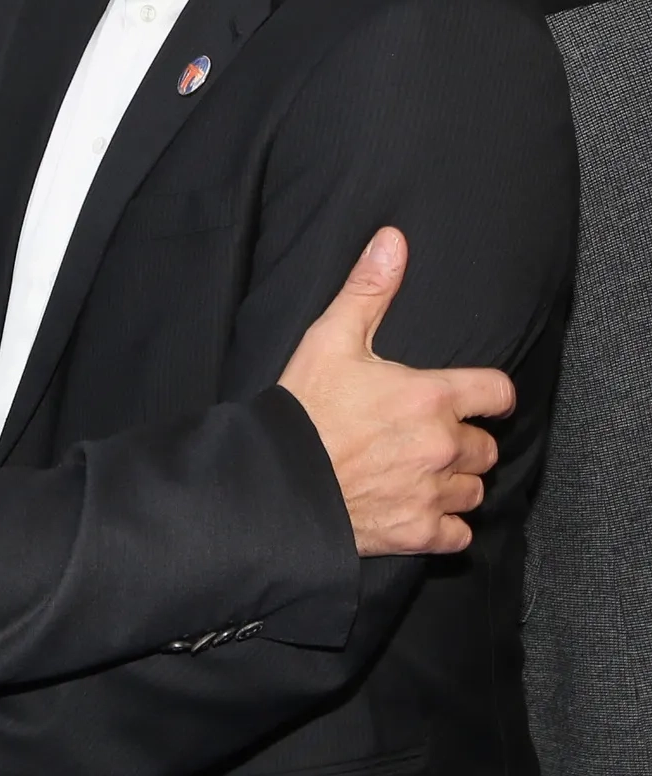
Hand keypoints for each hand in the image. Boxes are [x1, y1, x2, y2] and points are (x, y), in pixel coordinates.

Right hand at [280, 227, 514, 555]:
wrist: (277, 481)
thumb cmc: (304, 409)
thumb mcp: (331, 339)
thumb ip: (368, 290)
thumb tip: (393, 241)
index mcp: (432, 397)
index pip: (497, 392)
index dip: (490, 394)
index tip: (478, 398)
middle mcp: (443, 446)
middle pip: (487, 447)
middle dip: (466, 441)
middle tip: (433, 437)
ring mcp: (433, 493)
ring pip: (474, 490)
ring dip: (457, 483)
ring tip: (427, 475)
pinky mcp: (418, 532)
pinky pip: (458, 534)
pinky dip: (445, 526)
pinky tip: (421, 511)